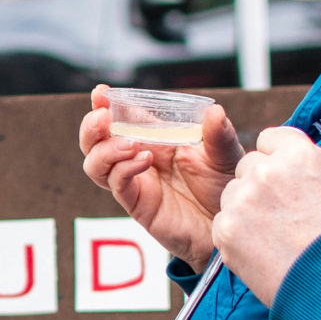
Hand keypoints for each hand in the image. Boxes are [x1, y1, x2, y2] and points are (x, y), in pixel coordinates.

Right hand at [78, 87, 241, 266]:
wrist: (228, 225)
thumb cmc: (224, 188)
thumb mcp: (226, 155)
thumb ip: (218, 134)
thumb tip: (214, 111)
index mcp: (156, 138)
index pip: (122, 117)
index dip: (105, 104)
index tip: (100, 94)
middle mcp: (138, 157)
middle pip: (96, 141)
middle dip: (91, 127)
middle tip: (102, 118)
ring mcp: (135, 181)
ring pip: (96, 164)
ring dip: (103, 150)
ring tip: (128, 144)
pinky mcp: (137, 203)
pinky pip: (116, 184)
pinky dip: (123, 169)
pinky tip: (143, 161)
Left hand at [211, 127, 320, 306]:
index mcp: (298, 154)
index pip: (271, 138)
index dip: (278, 158)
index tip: (286, 178)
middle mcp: (265, 171)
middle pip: (248, 166)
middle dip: (260, 184)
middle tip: (282, 213)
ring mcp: (242, 201)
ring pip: (232, 194)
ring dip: (246, 209)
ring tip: (274, 236)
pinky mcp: (226, 230)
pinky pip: (224, 224)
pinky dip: (238, 237)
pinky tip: (263, 252)